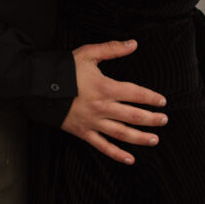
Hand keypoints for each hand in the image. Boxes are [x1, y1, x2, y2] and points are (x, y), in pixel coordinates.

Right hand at [62, 40, 167, 163]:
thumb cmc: (65, 69)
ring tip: (155, 140)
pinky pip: (102, 146)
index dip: (151, 98)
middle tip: (164, 120)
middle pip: (132, 116)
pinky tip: (130, 159)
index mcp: (106, 87)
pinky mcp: (83, 132)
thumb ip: (113, 49)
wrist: (40, 86)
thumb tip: (133, 44)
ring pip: (121, 133)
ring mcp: (93, 122)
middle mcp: (102, 107)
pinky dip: (117, 154)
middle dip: (151, 119)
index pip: (135, 94)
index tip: (162, 102)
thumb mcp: (88, 53)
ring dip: (140, 138)